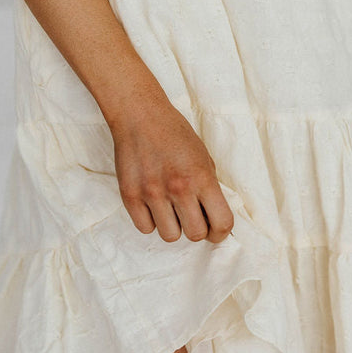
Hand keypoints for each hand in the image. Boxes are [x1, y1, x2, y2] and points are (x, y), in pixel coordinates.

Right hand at [109, 96, 234, 243]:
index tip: (216, 231)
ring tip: (170, 209)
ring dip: (173, 226)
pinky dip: (151, 221)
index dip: (221, 233)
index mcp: (201, 177)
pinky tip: (153, 205)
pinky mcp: (130, 196)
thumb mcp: (204, 156)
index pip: (222, 222)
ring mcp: (152, 193)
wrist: (140, 116)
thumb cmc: (175, 134)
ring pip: (170, 236)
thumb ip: (209, 187)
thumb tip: (214, 216)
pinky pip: (145, 228)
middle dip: (197, 229)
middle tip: (192, 217)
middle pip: (195, 234)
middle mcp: (178, 187)